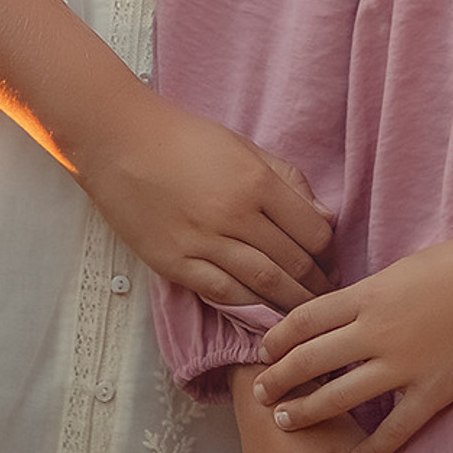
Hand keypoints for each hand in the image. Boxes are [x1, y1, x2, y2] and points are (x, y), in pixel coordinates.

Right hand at [70, 86, 331, 311]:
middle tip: (326, 296)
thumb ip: (287, 180)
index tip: (332, 262)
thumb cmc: (185, 138)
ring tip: (303, 313)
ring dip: (289, 303)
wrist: (121, 142)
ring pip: (262, 285)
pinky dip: (248, 307)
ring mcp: (203, 242)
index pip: (312, 232)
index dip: (329, 253)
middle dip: (316, 284)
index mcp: (256, 182)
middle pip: (292, 263)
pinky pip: (222, 293)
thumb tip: (324, 218)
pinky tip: (263, 314)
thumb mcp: (244, 147)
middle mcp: (234, 215)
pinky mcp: (175, 262)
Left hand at [252, 193, 452, 452]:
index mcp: (367, 294)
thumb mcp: (402, 268)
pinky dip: (371, 448)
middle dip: (279, 379)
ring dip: (307, 412)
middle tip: (260, 394)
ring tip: (287, 422)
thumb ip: (369, 293)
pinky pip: (394, 429)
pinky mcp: (432, 390)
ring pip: (339, 396)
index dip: (276, 338)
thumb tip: (340, 310)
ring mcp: (403, 364)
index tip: (261, 351)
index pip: (304, 319)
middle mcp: (375, 331)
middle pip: (310, 360)